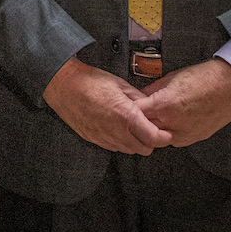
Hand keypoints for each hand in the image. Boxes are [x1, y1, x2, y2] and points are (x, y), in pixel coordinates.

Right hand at [42, 58, 172, 155]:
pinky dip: (119, 141)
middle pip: (144, 149)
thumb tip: (151, 107)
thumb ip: (139, 99)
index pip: (154, 138)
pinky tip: (116, 128)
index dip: (164, 137)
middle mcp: (116, 132)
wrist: (63, 84)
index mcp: (127, 117)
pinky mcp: (93, 139)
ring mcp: (103, 137)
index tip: (167, 133)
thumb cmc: (91, 81)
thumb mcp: (120, 84)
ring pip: (128, 150)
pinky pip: (113, 147)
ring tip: (132, 127)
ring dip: (134, 142)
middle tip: (150, 129)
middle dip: (150, 141)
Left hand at [137, 59, 230, 147]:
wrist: (230, 86)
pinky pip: (174, 140)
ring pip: (158, 138)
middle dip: (139, 122)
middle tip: (137, 113)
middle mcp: (173, 123)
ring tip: (155, 117)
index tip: (126, 107)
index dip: (129, 110)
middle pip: (144, 128)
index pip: (135, 114)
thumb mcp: (170, 78)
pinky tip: (170, 122)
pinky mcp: (195, 138)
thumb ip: (152, 90)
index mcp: (163, 105)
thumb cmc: (203, 78)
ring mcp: (185, 133)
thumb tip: (139, 96)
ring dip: (153, 129)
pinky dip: (168, 133)